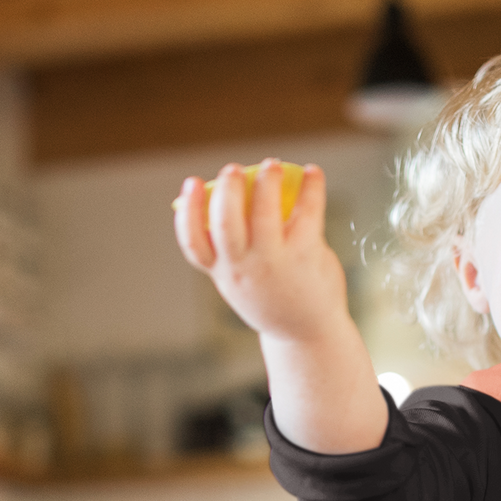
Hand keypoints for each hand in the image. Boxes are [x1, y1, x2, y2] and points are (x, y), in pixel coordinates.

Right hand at [174, 159, 347, 345]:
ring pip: (263, 213)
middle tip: (233, 169)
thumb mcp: (245, 281)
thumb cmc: (275, 299)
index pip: (195, 243)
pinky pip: (306, 213)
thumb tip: (241, 195)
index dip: (189, 211)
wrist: (308, 336)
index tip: (190, 183)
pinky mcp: (305, 256)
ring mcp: (274, 263)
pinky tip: (312, 172)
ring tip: (271, 165)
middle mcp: (244, 269)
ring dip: (266, 182)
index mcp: (224, 273)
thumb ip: (238, 249)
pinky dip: (310, 187)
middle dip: (227, 190)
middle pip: (225, 223)